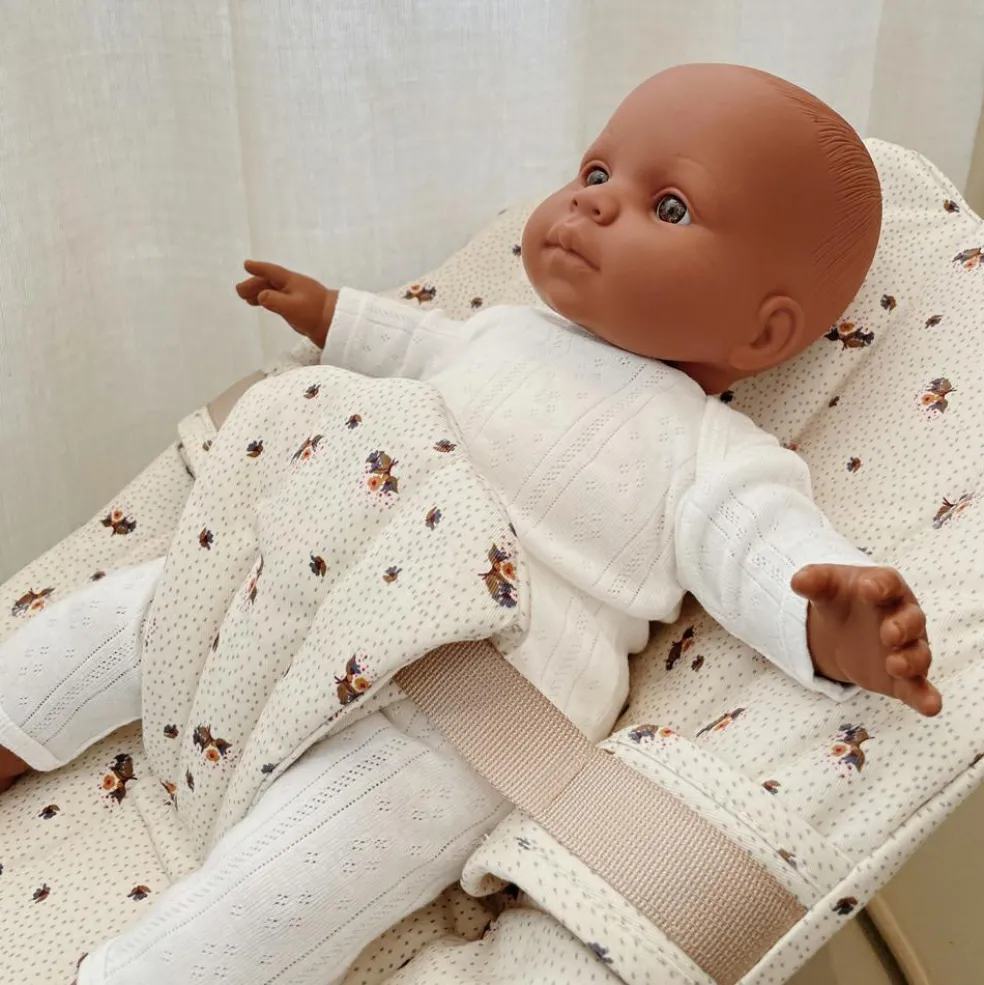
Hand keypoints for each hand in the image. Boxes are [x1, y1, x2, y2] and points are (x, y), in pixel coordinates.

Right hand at [236, 261, 336, 348]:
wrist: (337, 324)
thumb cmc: (313, 313)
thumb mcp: (290, 306)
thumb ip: (272, 300)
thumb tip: (260, 296)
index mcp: (291, 281)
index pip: (272, 272)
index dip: (259, 268)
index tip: (246, 264)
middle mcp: (294, 287)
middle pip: (271, 283)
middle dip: (254, 285)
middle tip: (240, 292)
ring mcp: (298, 298)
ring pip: (275, 292)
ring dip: (260, 294)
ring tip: (247, 301)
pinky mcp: (301, 310)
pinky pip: (280, 301)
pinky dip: (270, 302)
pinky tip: (267, 306)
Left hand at [792, 564, 941, 716]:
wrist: (843, 628)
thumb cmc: (841, 599)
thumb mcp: (825, 587)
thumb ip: (814, 582)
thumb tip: (797, 581)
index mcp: (884, 587)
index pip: (888, 583)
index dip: (881, 585)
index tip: (870, 588)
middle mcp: (903, 617)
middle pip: (911, 619)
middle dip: (903, 626)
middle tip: (889, 634)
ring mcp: (906, 648)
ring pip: (918, 654)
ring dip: (911, 661)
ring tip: (895, 666)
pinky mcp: (902, 679)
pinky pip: (919, 688)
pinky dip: (925, 697)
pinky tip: (931, 706)